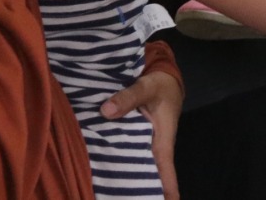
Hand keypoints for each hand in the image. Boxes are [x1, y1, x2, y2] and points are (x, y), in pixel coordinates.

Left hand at [101, 69, 181, 199]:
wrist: (164, 77)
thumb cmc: (160, 86)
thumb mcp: (146, 87)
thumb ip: (128, 98)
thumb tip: (106, 111)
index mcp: (162, 141)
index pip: (165, 172)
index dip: (165, 192)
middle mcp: (154, 148)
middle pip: (148, 176)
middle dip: (139, 190)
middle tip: (121, 199)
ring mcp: (144, 144)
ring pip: (134, 166)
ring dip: (125, 177)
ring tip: (108, 193)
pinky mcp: (133, 138)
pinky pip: (125, 153)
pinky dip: (116, 160)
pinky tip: (100, 168)